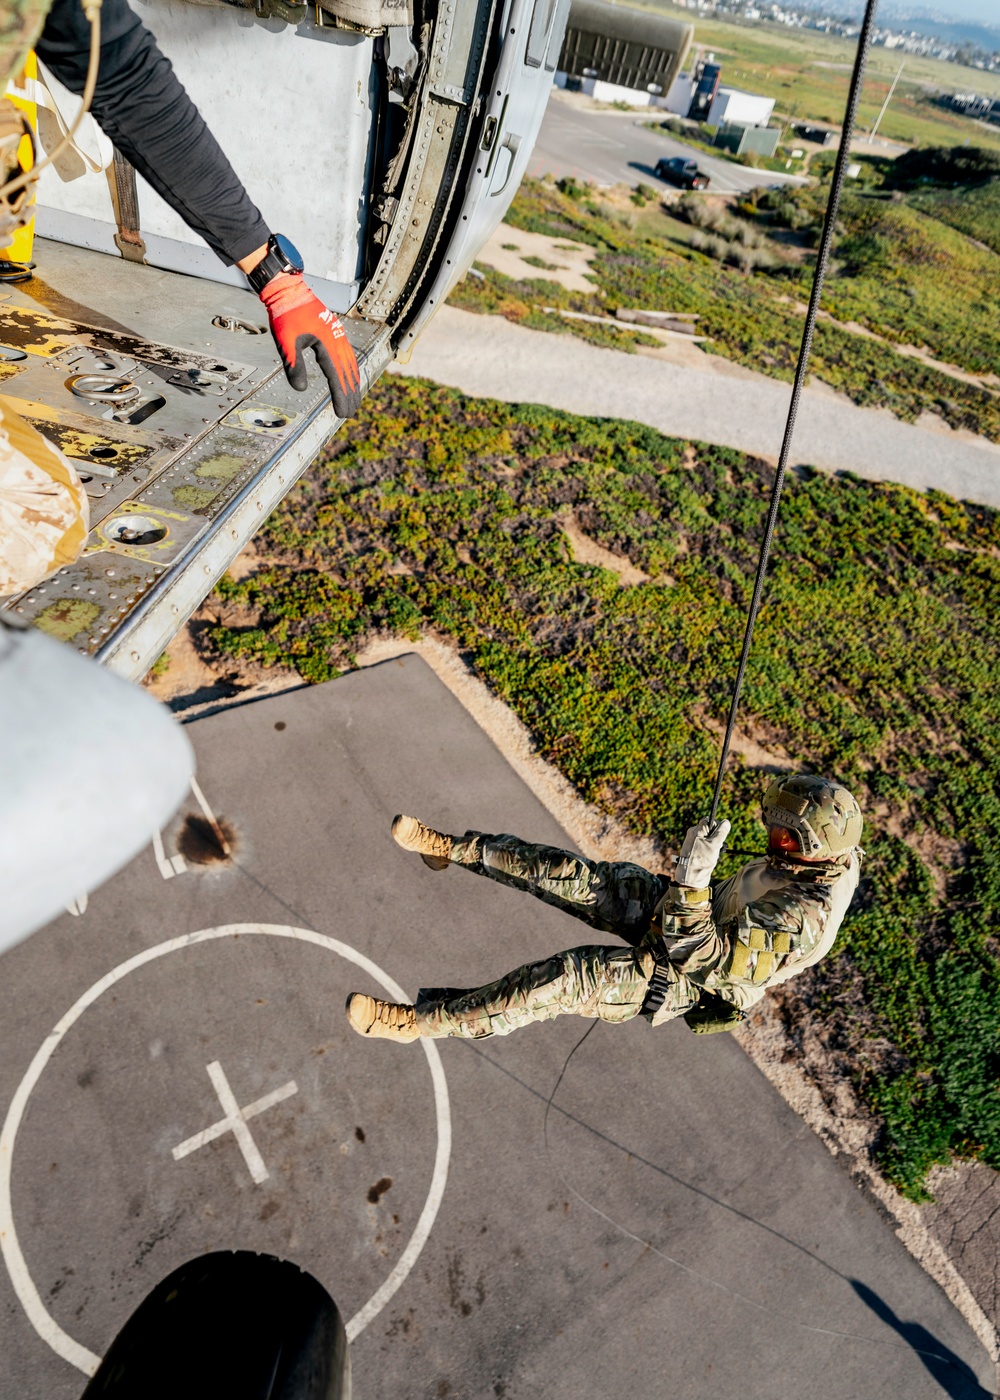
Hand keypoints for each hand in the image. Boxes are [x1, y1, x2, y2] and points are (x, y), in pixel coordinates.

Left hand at [259, 272, 361, 418]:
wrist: (288, 290)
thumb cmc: (285, 315)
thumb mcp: (286, 342)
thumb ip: (294, 365)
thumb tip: (300, 389)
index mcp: (327, 345)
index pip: (337, 377)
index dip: (341, 397)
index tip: (342, 413)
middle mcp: (337, 341)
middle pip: (348, 373)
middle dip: (350, 394)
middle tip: (349, 413)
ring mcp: (338, 335)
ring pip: (350, 364)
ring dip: (353, 383)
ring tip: (354, 399)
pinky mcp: (335, 332)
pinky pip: (348, 355)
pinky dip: (351, 369)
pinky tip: (350, 375)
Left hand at [673, 819, 730, 888]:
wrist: (691, 877)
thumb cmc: (702, 860)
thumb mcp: (714, 845)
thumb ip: (721, 832)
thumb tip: (726, 822)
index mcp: (695, 830)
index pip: (708, 820)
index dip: (716, 826)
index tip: (719, 836)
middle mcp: (693, 835)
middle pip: (710, 830)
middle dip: (717, 838)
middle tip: (717, 848)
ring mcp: (694, 843)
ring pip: (709, 839)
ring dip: (715, 846)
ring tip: (714, 855)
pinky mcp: (696, 851)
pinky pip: (706, 847)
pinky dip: (711, 851)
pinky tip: (711, 859)